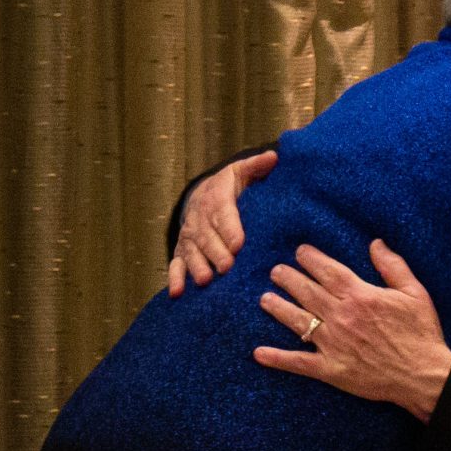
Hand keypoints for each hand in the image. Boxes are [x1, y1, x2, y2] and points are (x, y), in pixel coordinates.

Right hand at [168, 150, 276, 295]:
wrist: (201, 195)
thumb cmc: (230, 187)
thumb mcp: (241, 172)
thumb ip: (257, 166)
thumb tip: (274, 157)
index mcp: (216, 199)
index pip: (223, 214)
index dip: (229, 229)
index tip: (238, 244)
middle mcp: (199, 219)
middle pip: (207, 237)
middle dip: (216, 252)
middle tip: (226, 267)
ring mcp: (189, 237)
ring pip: (191, 252)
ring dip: (197, 266)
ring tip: (205, 280)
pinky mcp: (182, 251)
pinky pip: (176, 264)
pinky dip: (175, 279)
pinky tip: (178, 293)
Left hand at [253, 240, 450, 420]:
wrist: (423, 375)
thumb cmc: (421, 333)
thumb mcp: (414, 293)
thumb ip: (392, 266)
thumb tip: (375, 243)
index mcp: (360, 295)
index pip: (328, 271)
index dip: (311, 259)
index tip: (299, 252)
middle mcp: (341, 316)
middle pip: (307, 292)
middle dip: (288, 278)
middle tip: (275, 271)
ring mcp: (333, 344)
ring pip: (298, 321)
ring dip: (278, 308)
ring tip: (265, 299)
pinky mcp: (331, 369)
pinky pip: (299, 362)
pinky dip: (278, 358)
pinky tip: (259, 354)